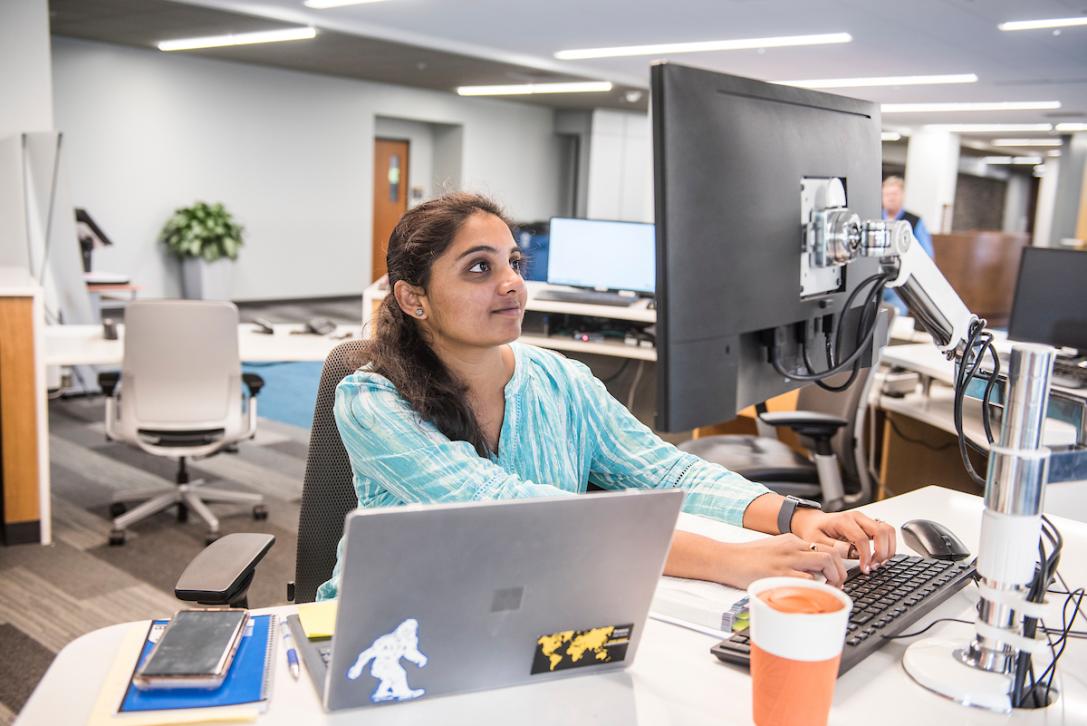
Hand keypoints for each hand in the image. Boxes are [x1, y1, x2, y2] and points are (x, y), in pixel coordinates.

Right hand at [723, 534, 848, 588]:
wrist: (726, 559)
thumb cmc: (747, 558)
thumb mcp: (773, 549)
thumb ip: (791, 557)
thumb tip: (810, 574)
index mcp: (791, 540)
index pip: (825, 546)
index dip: (837, 563)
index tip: (836, 576)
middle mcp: (792, 547)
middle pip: (830, 553)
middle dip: (840, 571)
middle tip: (838, 585)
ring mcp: (786, 559)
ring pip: (824, 562)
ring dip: (833, 578)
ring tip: (830, 591)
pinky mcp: (779, 573)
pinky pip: (807, 579)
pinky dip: (816, 587)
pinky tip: (813, 594)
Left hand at [790, 509, 895, 573]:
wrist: (812, 522)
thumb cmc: (814, 531)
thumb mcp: (816, 541)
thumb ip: (835, 548)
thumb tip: (854, 554)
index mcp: (843, 520)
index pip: (862, 539)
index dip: (866, 556)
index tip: (865, 569)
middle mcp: (857, 517)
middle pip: (882, 531)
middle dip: (881, 552)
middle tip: (873, 566)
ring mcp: (865, 519)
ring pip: (888, 530)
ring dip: (888, 548)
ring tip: (878, 562)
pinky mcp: (869, 524)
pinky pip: (887, 532)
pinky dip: (888, 545)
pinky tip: (879, 556)